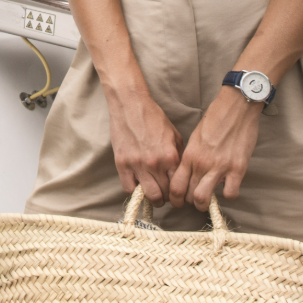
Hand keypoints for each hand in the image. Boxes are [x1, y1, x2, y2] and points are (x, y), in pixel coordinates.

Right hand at [104, 86, 183, 204]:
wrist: (130, 105)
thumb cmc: (153, 117)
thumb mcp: (174, 135)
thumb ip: (178, 155)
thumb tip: (181, 172)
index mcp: (171, 157)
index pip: (179, 186)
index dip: (179, 193)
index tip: (177, 193)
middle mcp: (155, 164)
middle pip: (165, 195)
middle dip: (166, 198)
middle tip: (165, 195)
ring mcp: (137, 165)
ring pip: (149, 196)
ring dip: (152, 198)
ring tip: (152, 193)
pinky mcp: (122, 164)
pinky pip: (129, 188)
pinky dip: (134, 191)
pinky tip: (137, 184)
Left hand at [169, 88, 262, 209]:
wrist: (236, 107)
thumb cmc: (214, 119)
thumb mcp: (195, 138)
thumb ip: (191, 156)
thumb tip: (187, 174)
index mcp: (189, 155)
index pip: (175, 186)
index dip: (175, 198)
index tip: (179, 201)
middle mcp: (201, 163)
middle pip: (189, 195)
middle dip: (190, 202)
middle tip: (194, 201)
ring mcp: (220, 167)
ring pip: (204, 198)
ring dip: (205, 204)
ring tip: (208, 200)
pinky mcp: (238, 168)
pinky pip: (230, 193)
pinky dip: (228, 194)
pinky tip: (228, 187)